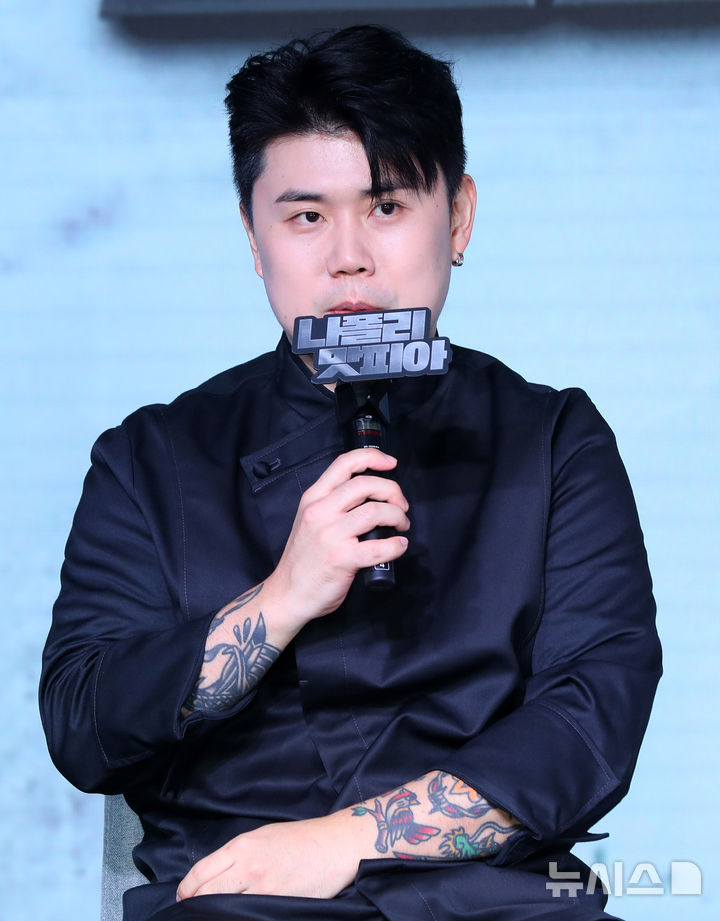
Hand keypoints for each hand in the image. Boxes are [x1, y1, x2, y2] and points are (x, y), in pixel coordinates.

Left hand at [175, 811, 366, 900]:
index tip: (183, 898)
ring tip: (213, 915)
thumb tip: (215, 876)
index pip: (200, 873)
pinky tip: (239, 916)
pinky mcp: (278, 906)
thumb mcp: (263, 836)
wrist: (334, 845)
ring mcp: (263, 890)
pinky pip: (249, 916)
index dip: (186, 889)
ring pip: (224, 909)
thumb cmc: (301, 838)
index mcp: (242, 846)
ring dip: (215, 914)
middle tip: (193, 912)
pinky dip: (238, 917)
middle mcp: (249, 867)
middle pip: (206, 895)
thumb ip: (237, 855)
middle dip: (195, 905)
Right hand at [266, 448, 409, 634]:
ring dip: (397, 517)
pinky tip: (398, 547)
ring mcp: (331, 535)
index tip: (391, 463)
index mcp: (313, 498)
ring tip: (400, 525)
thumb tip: (370, 494)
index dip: (373, 457)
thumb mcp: (310, 520)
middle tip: (401, 505)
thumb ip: (333, 503)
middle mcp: (321, 512)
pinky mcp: (342, 559)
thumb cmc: (303, 559)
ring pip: (376, 511)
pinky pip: (380, 546)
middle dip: (393, 491)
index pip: (345, 464)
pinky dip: (396, 546)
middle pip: (366, 484)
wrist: (287, 594)